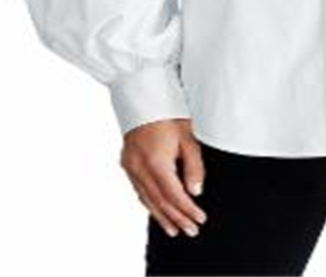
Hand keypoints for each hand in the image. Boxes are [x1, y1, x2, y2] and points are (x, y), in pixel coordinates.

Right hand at [119, 118, 208, 237]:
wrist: (142, 94)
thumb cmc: (168, 112)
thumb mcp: (187, 136)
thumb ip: (193, 165)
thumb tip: (196, 191)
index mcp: (156, 162)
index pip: (174, 195)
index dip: (187, 210)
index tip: (199, 220)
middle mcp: (140, 167)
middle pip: (160, 201)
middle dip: (176, 218)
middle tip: (190, 231)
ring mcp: (130, 166)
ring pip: (146, 199)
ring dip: (161, 216)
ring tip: (173, 230)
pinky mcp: (126, 163)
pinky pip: (138, 190)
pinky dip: (149, 203)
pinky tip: (156, 210)